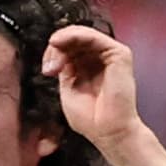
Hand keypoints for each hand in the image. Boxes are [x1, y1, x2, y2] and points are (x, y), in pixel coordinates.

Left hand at [42, 25, 140, 161]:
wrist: (109, 132)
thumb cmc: (91, 118)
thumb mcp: (68, 89)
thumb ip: (64, 69)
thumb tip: (54, 55)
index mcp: (88, 65)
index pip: (68, 47)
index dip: (53, 53)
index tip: (46, 71)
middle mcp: (99, 57)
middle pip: (73, 38)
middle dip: (55, 48)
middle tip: (49, 68)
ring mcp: (110, 54)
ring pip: (81, 33)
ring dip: (61, 42)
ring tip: (54, 62)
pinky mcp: (119, 53)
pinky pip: (93, 36)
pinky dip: (74, 36)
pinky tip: (60, 43)